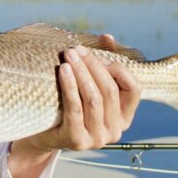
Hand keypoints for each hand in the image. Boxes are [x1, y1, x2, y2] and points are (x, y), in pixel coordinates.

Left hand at [8, 35, 141, 177]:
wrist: (42, 136)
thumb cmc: (68, 106)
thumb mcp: (88, 87)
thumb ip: (102, 63)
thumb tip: (108, 37)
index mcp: (124, 117)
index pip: (135, 88)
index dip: (118, 68)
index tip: (97, 55)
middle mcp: (115, 130)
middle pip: (110, 90)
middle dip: (94, 66)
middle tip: (77, 50)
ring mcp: (97, 138)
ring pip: (94, 99)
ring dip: (81, 73)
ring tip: (69, 55)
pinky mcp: (77, 140)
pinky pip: (75, 108)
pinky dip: (70, 86)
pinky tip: (63, 70)